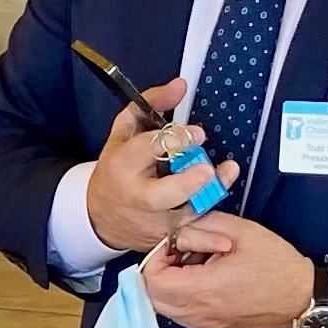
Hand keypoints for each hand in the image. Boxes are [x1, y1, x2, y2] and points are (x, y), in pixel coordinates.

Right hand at [82, 75, 212, 255]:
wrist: (101, 214)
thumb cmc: (118, 166)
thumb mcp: (124, 131)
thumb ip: (151, 104)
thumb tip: (181, 85)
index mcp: (122, 166)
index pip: (145, 151)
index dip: (173, 141)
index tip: (196, 133)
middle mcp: (136, 197)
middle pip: (160, 194)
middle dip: (186, 182)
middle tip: (206, 167)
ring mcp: (152, 221)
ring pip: (181, 217)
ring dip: (207, 201)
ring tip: (226, 176)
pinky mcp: (164, 238)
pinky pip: (187, 242)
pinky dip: (206, 242)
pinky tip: (225, 240)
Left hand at [144, 210, 315, 327]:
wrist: (304, 299)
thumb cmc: (279, 268)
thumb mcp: (240, 231)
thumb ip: (202, 224)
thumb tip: (179, 228)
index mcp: (202, 290)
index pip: (151, 280)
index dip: (156, 258)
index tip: (173, 246)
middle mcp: (199, 314)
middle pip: (153, 297)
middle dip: (160, 272)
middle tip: (181, 254)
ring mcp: (205, 325)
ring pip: (166, 308)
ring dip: (172, 285)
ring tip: (198, 266)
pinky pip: (185, 315)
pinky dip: (186, 297)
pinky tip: (209, 280)